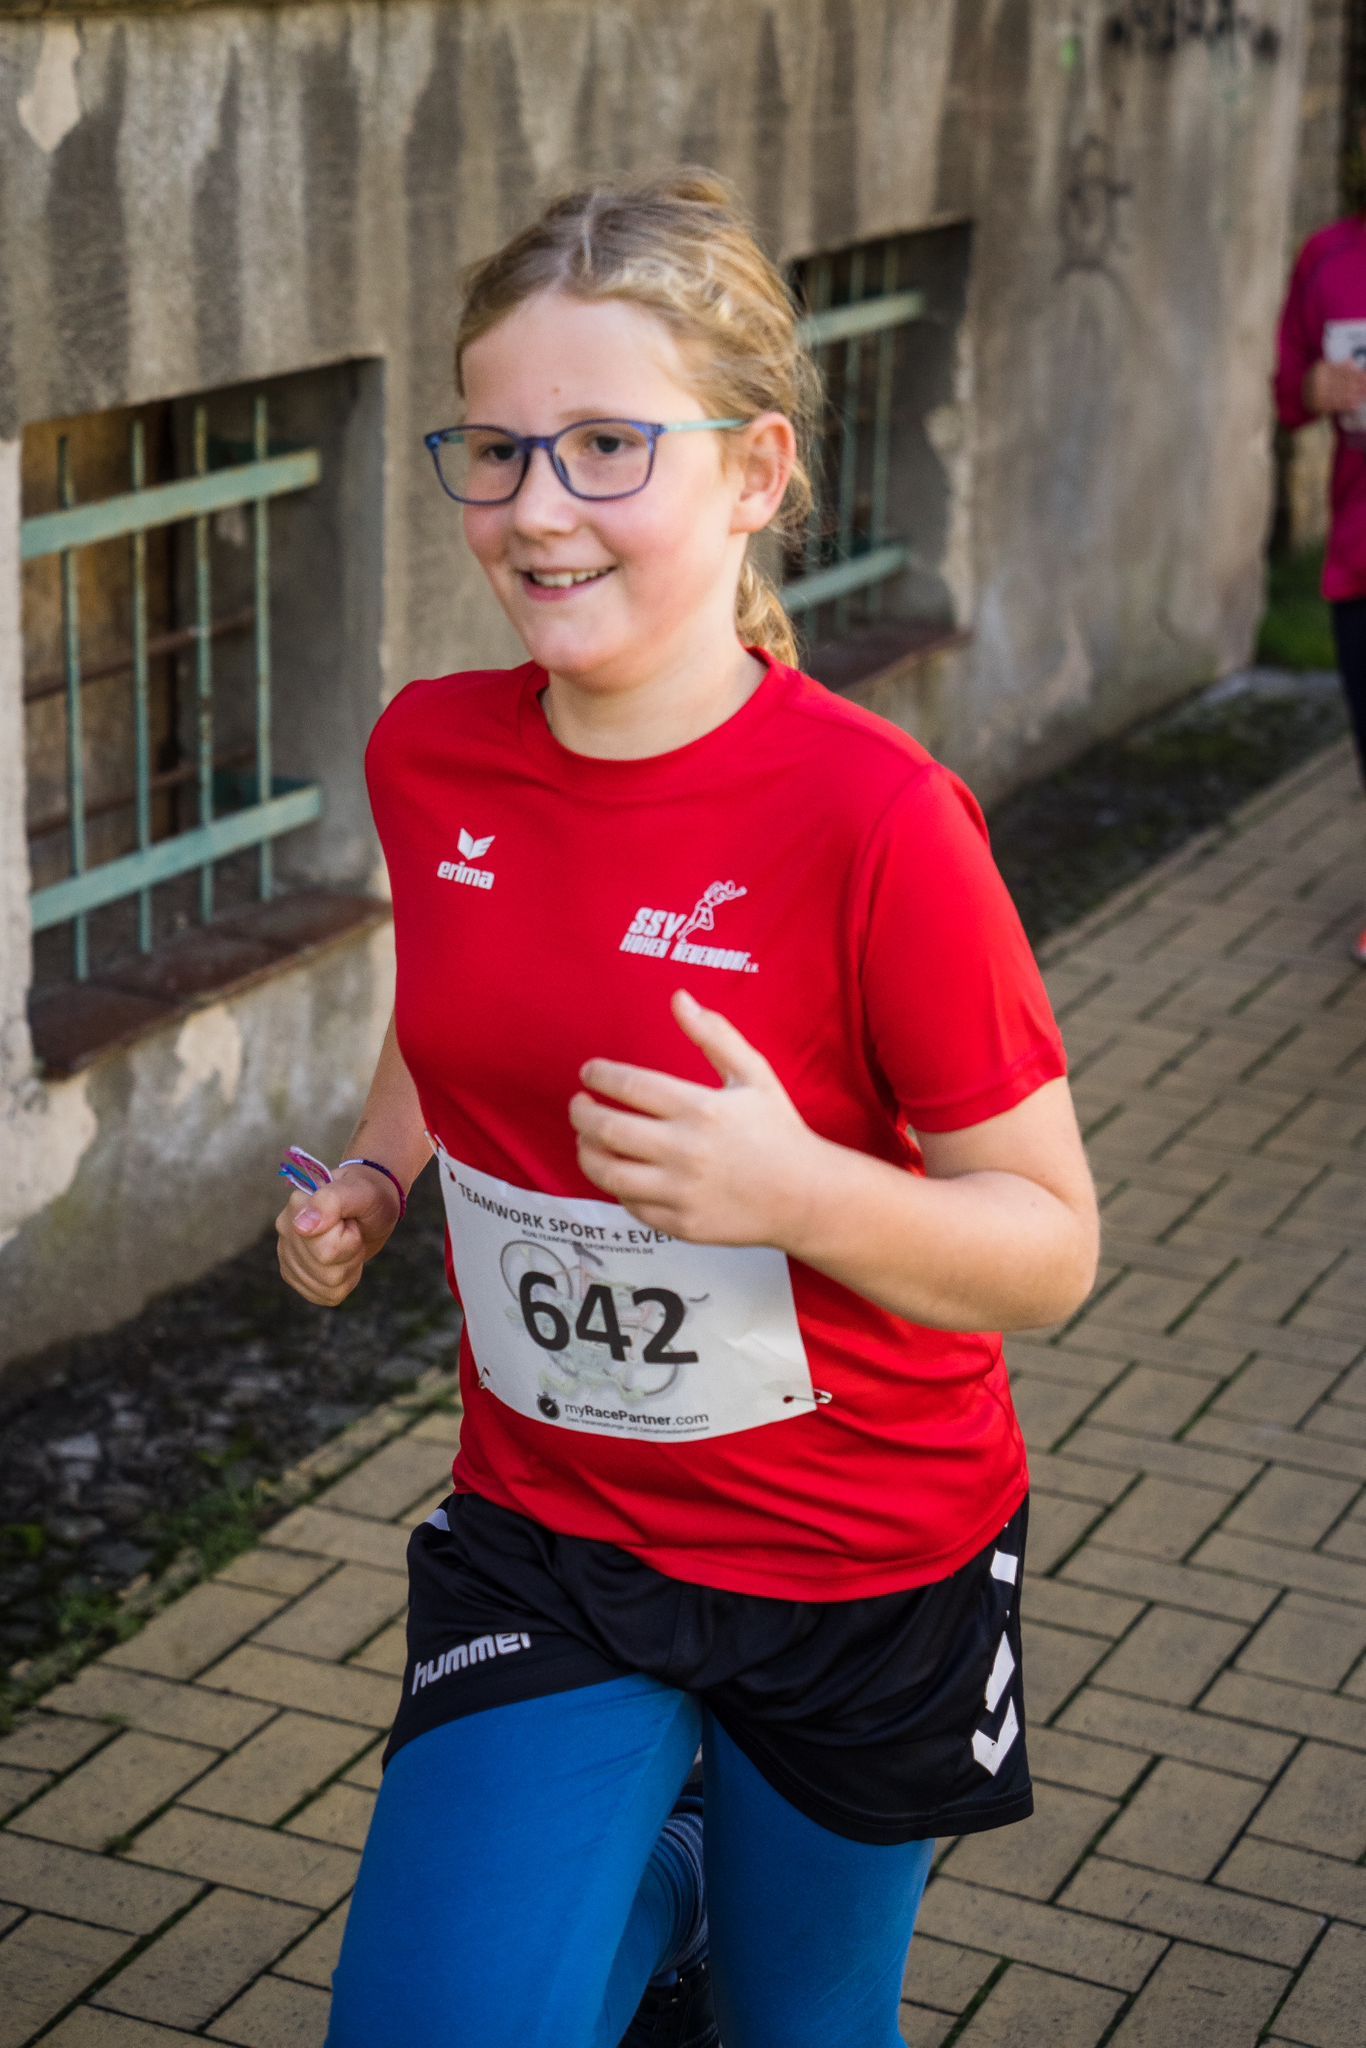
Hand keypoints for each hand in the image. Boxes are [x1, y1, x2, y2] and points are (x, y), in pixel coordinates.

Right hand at [275, 1164, 401, 1306]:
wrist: (370, 1206)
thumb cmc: (368, 1196)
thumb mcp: (361, 1192)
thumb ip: (331, 1202)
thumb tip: (302, 1227)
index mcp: (297, 1207)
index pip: (327, 1250)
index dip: (350, 1239)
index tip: (351, 1219)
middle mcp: (286, 1231)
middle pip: (327, 1272)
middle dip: (351, 1254)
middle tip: (353, 1230)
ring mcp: (288, 1255)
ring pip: (326, 1287)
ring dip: (349, 1268)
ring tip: (349, 1243)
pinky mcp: (295, 1275)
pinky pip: (324, 1295)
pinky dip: (344, 1282)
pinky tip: (343, 1260)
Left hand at [568, 989, 818, 1245]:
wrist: (806, 1196)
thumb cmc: (778, 1130)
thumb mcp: (754, 1074)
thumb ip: (714, 1035)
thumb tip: (679, 998)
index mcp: (700, 1108)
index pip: (628, 1084)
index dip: (599, 1075)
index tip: (589, 1072)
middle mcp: (685, 1150)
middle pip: (607, 1128)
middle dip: (581, 1112)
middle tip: (579, 1104)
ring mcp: (681, 1191)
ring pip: (608, 1172)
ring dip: (586, 1151)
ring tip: (586, 1139)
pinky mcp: (681, 1223)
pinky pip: (631, 1204)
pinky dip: (617, 1186)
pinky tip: (620, 1170)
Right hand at [1304, 359, 1365, 417]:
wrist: (1296, 395)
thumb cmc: (1314, 380)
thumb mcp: (1324, 368)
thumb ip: (1339, 366)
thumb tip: (1354, 364)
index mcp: (1320, 369)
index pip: (1342, 371)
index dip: (1356, 374)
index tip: (1365, 376)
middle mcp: (1318, 381)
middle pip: (1343, 383)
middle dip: (1358, 385)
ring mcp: (1317, 394)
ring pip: (1340, 394)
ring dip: (1355, 396)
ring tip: (1364, 395)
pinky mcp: (1317, 406)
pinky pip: (1334, 405)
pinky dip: (1346, 405)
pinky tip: (1355, 405)